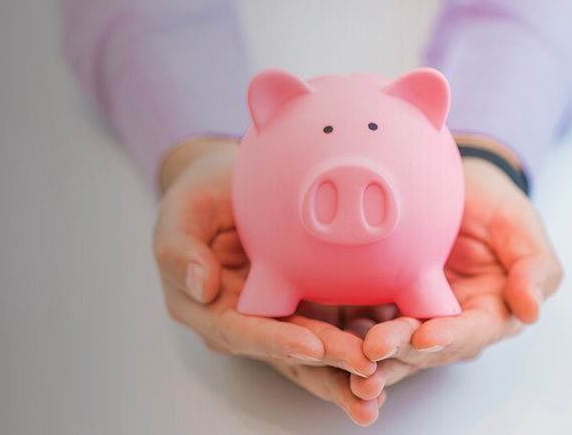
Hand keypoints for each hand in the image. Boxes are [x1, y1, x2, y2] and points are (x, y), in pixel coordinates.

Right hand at [153, 137, 383, 424]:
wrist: (229, 184)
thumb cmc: (199, 197)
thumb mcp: (179, 212)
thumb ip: (178, 250)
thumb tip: (200, 286)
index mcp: (207, 307)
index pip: (240, 331)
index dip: (275, 340)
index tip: (311, 345)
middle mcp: (242, 323)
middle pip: (284, 350)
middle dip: (325, 365)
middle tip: (364, 369)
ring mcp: (277, 318)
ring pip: (312, 352)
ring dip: (345, 371)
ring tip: (378, 388)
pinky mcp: (306, 308)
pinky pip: (334, 331)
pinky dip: (359, 347)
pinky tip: (393, 359)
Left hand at [354, 154, 562, 397]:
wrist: (448, 183)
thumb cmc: (491, 203)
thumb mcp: (520, 224)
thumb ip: (533, 266)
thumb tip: (532, 310)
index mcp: (489, 312)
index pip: (471, 332)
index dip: (451, 336)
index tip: (426, 336)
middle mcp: (449, 323)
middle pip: (424, 347)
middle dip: (400, 350)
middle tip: (372, 349)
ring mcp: (411, 316)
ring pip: (390, 346)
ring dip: (368, 357)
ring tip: (345, 361)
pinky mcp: (379, 306)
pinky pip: (359, 325)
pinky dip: (343, 338)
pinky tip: (322, 344)